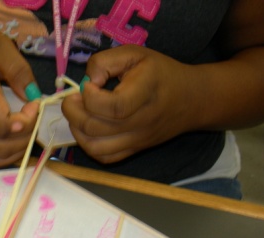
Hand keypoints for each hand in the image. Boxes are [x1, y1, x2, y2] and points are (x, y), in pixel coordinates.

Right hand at [0, 28, 39, 168]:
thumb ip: (17, 68)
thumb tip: (33, 96)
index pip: (2, 125)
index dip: (26, 122)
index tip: (34, 104)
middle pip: (1, 146)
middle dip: (26, 136)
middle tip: (32, 116)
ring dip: (17, 150)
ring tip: (25, 129)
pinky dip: (5, 157)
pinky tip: (15, 140)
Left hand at [62, 45, 199, 163]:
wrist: (191, 100)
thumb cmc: (160, 73)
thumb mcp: (135, 54)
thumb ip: (105, 61)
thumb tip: (87, 82)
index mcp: (144, 93)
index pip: (111, 106)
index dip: (89, 96)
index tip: (88, 85)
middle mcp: (141, 122)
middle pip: (95, 128)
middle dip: (73, 112)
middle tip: (73, 99)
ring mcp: (136, 140)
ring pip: (94, 147)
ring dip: (77, 130)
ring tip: (78, 113)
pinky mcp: (133, 150)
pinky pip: (103, 157)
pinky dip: (87, 145)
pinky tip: (87, 128)